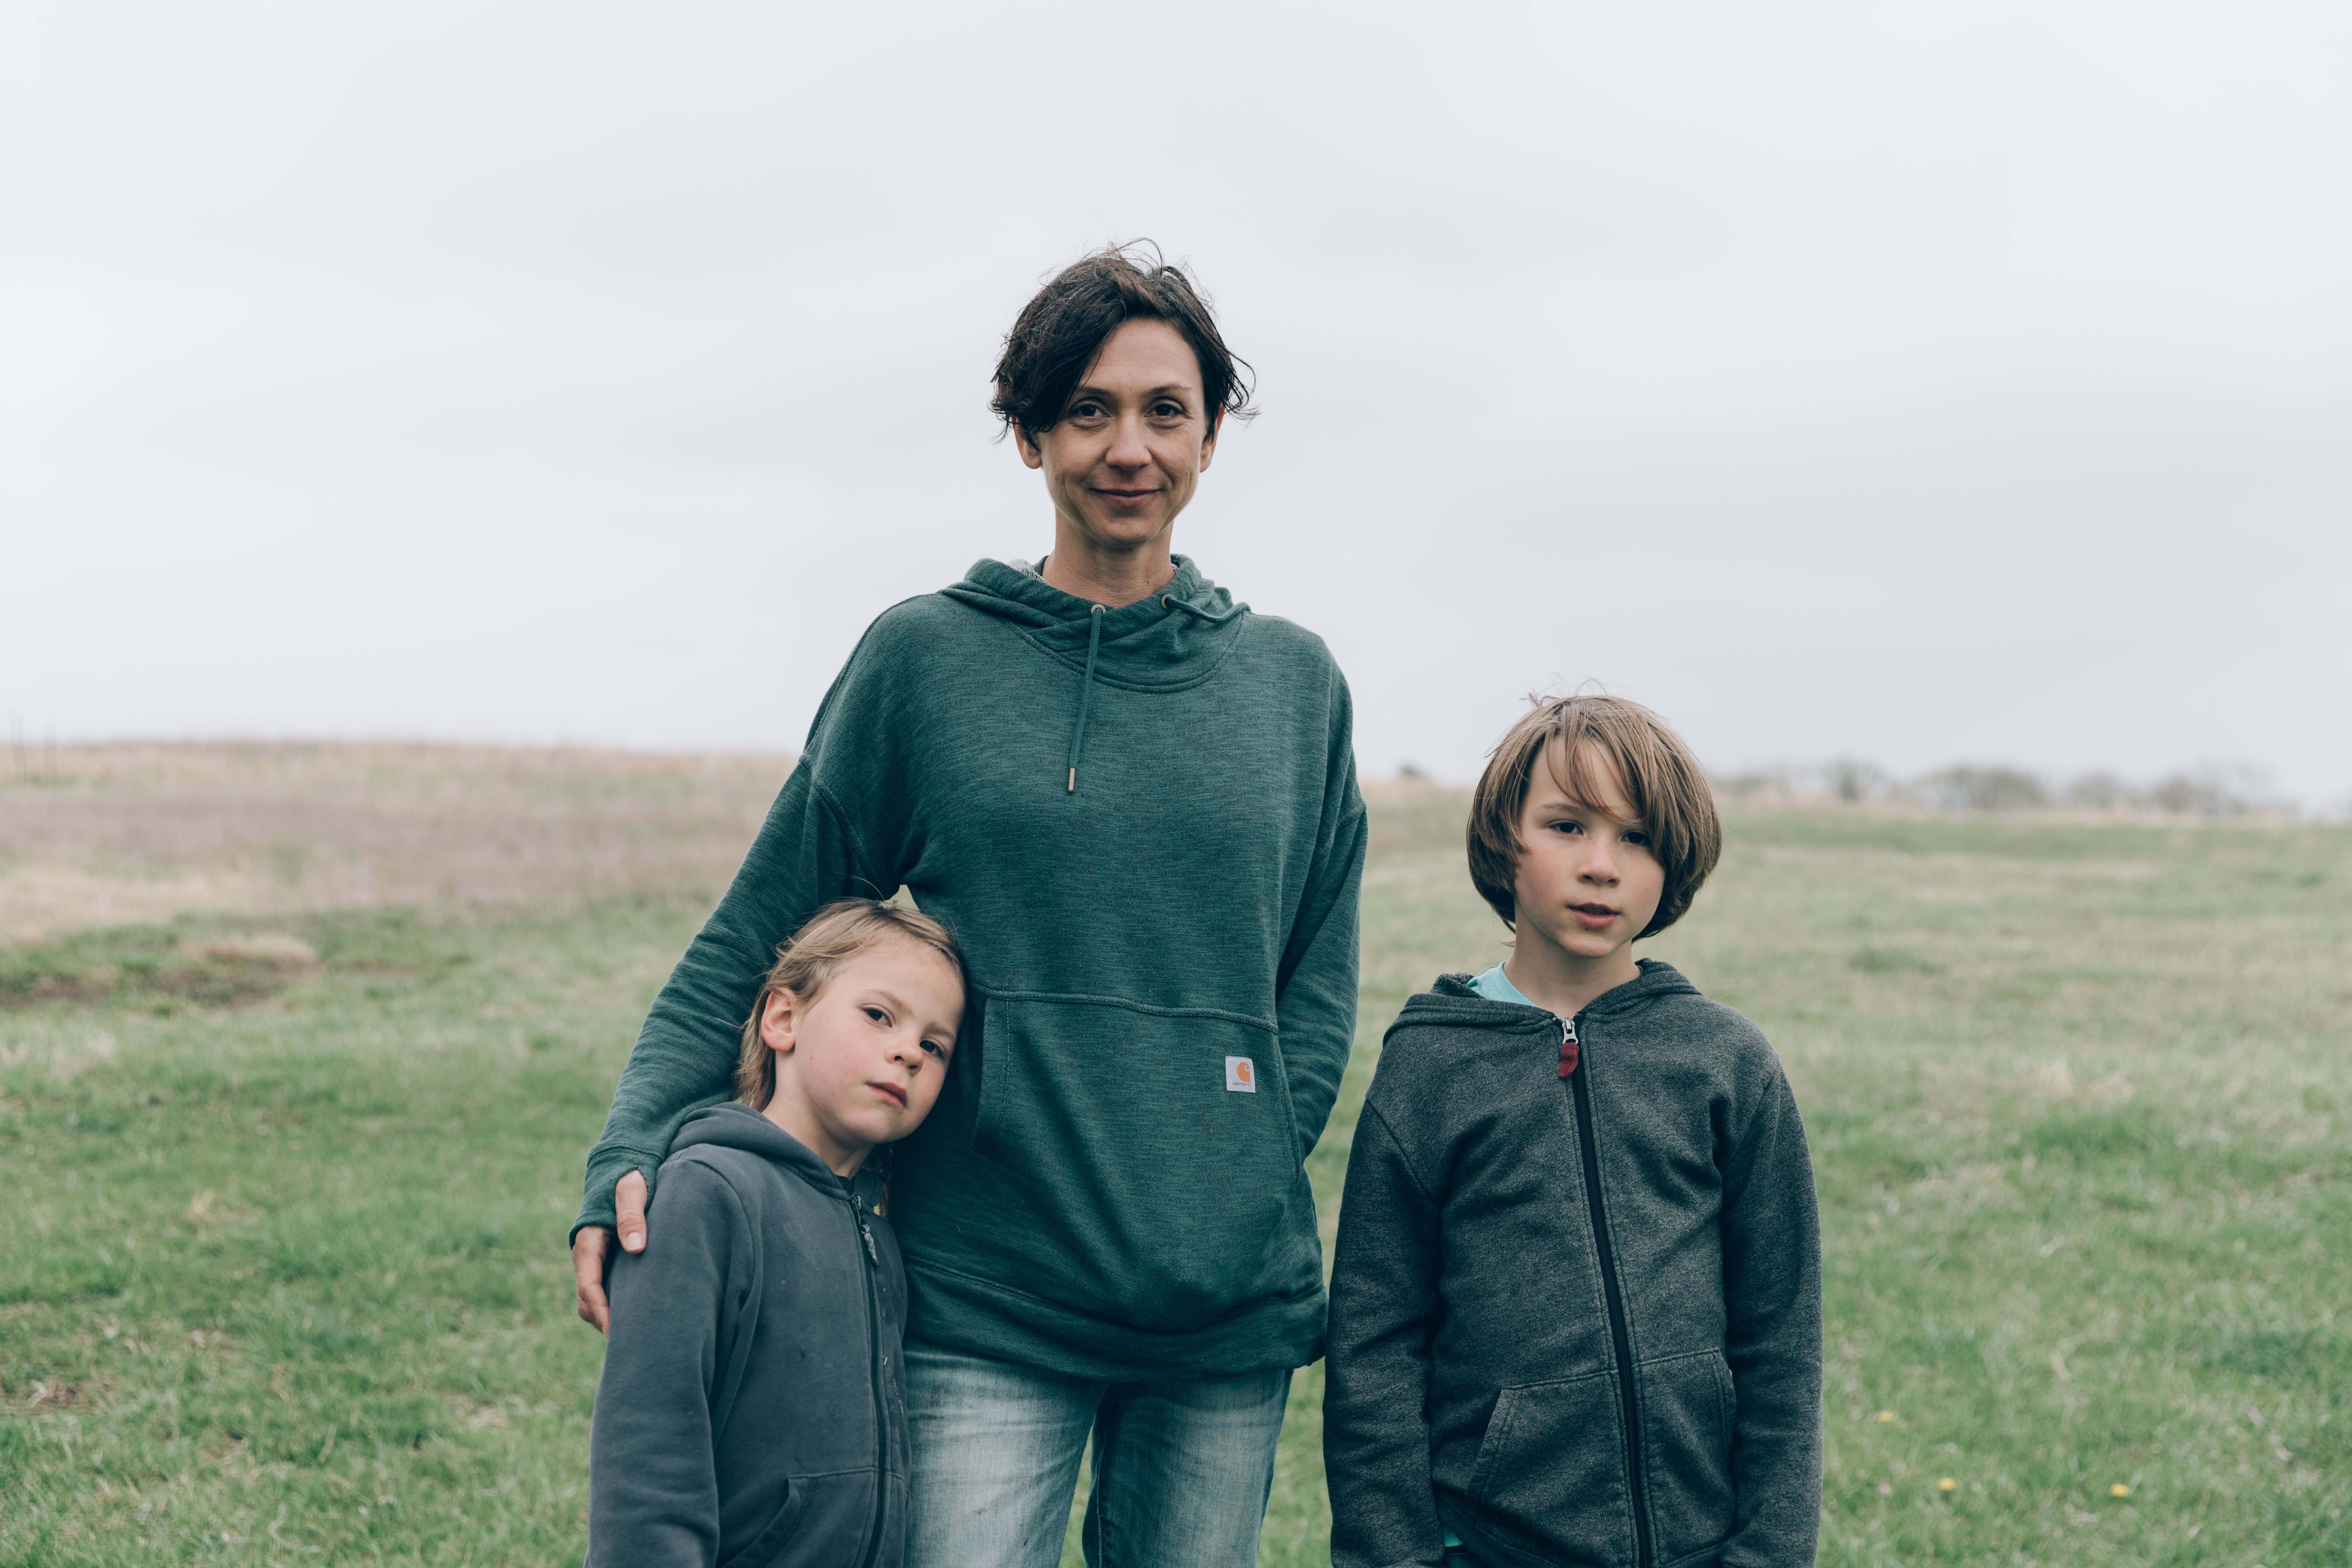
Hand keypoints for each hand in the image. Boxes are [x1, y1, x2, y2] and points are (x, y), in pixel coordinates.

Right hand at [571, 1170, 648, 1332]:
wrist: (626, 1163)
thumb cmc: (631, 1174)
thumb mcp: (633, 1188)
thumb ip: (632, 1214)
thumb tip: (636, 1247)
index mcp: (588, 1240)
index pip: (588, 1286)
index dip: (601, 1311)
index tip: (618, 1331)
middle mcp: (587, 1255)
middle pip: (587, 1300)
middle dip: (604, 1323)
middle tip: (632, 1344)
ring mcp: (596, 1259)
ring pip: (594, 1298)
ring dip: (609, 1317)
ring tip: (637, 1336)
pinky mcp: (608, 1260)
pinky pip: (605, 1289)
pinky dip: (616, 1305)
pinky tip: (639, 1315)